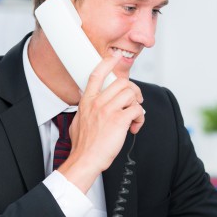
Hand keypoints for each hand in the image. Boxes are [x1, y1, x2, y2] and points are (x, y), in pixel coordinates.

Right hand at [58, 54, 143, 192]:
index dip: (107, 63)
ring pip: (131, 94)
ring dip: (137, 105)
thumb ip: (84, 110)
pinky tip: (134, 127)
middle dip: (133, 90)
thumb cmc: (83, 146)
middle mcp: (97, 103)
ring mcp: (108, 110)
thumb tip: (88, 106)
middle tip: (134, 101)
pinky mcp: (119, 121)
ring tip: (133, 117)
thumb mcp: (77, 122)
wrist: (85, 160)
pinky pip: (137, 110)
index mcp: (87, 101)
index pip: (97, 74)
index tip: (114, 57)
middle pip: (121, 82)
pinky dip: (140, 119)